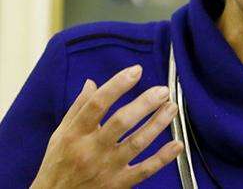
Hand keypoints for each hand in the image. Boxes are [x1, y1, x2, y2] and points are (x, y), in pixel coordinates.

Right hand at [30, 65, 182, 188]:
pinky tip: (177, 144)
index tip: (136, 70)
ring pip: (136, 143)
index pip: (98, 104)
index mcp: (75, 133)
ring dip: (157, 124)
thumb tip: (92, 83)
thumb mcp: (60, 135)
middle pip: (121, 122)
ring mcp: (106, 168)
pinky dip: (162, 158)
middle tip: (162, 91)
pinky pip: (144, 170)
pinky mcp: (118, 185)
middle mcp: (91, 149)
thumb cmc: (58, 165)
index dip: (118, 85)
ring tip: (172, 107)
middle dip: (144, 104)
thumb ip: (78, 108)